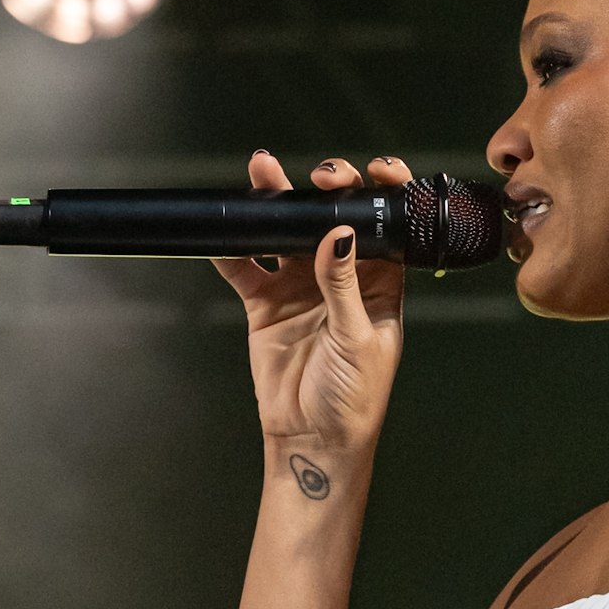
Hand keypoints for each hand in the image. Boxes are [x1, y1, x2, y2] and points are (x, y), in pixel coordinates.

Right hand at [211, 151, 411, 454]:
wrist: (313, 438)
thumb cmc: (355, 397)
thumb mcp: (358, 339)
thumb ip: (344, 285)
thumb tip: (340, 235)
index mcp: (380, 283)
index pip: (385, 227)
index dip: (384, 195)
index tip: (377, 170)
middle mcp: (341, 278)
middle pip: (333, 221)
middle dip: (328, 190)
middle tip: (320, 177)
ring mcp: (301, 288)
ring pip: (287, 235)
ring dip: (276, 204)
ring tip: (262, 173)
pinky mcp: (267, 305)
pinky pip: (247, 269)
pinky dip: (233, 249)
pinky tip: (223, 228)